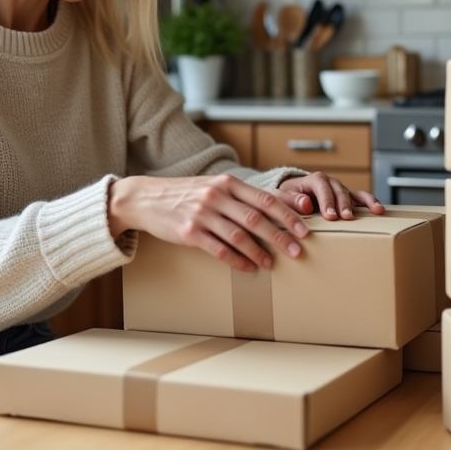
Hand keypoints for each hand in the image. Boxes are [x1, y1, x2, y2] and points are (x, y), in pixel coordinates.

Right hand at [108, 174, 310, 271]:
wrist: (146, 198)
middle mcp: (216, 196)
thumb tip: (276, 208)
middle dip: (280, 236)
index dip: (288, 215)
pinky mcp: (189, 232)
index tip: (304, 229)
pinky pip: (218, 249)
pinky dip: (236, 260)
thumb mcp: (214, 186)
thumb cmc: (187, 193)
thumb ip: (241, 196)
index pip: (264, 199)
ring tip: (272, 263)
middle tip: (297, 251)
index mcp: (227, 182)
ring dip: (259, 252)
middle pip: (256, 218)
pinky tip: (248, 267)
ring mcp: (202, 214)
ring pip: (239, 235)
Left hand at [275, 171, 383, 220]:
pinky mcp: (347, 198)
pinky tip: (379, 209)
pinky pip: (360, 198)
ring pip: (354, 193)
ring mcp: (340, 189)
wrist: (291, 195)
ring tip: (375, 211)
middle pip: (340, 192)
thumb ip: (292, 200)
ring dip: (364, 202)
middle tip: (346, 218)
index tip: (330, 215)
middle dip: (344, 205)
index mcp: (314, 180)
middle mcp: (330, 182)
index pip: (322, 187)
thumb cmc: (287, 197)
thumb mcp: (283, 197)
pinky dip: (370, 202)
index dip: (327, 201)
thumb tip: (306, 203)